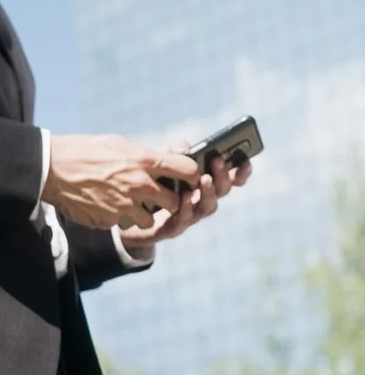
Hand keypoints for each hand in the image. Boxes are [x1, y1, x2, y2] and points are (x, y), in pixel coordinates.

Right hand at [42, 134, 201, 229]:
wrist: (52, 170)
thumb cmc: (85, 151)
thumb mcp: (120, 143)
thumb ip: (148, 153)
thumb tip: (174, 154)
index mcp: (144, 161)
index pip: (188, 170)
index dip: (192, 175)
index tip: (189, 178)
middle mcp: (139, 186)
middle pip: (174, 202)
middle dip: (169, 200)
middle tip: (159, 196)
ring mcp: (124, 207)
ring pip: (149, 220)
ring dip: (144, 214)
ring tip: (129, 203)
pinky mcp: (109, 221)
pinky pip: (122, 224)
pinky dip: (118, 217)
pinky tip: (105, 205)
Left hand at [119, 140, 253, 248]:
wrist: (129, 215)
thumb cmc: (150, 187)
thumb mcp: (160, 165)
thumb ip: (173, 154)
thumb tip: (183, 146)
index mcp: (203, 184)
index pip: (229, 178)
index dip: (240, 172)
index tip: (245, 161)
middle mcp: (201, 200)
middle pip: (221, 191)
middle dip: (223, 176)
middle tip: (218, 161)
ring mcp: (190, 216)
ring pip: (207, 207)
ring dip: (208, 192)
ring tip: (204, 179)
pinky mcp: (173, 228)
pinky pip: (184, 220)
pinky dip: (187, 208)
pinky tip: (184, 197)